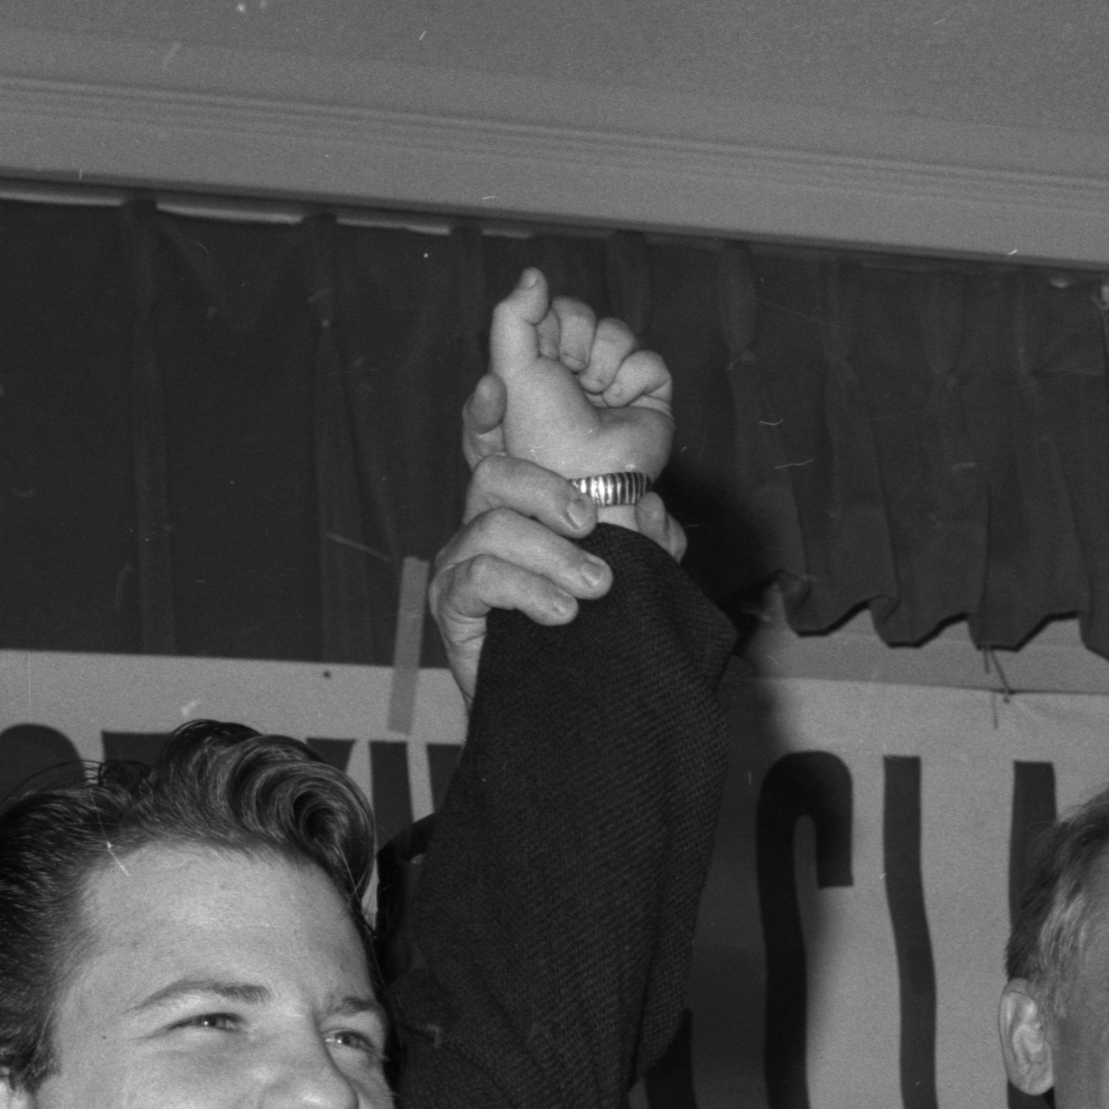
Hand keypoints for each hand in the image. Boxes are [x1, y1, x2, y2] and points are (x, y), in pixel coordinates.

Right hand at [434, 273, 684, 699]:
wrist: (562, 724)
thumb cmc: (593, 645)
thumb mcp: (633, 589)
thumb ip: (647, 547)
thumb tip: (656, 510)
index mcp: (522, 509)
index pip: (497, 446)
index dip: (485, 413)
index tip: (498, 384)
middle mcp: (485, 525)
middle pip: (495, 475)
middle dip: (548, 492)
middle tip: (592, 525)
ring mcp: (462, 565)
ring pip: (492, 525)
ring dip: (552, 553)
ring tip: (595, 588)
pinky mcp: (452, 606)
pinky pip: (480, 577)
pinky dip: (528, 590)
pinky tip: (562, 615)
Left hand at [467, 266, 673, 487]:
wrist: (584, 475)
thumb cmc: (540, 429)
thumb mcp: (509, 366)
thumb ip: (513, 314)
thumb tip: (535, 272)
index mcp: (548, 360)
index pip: (559, 308)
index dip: (554, 327)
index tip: (546, 360)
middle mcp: (583, 369)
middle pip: (590, 316)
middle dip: (578, 343)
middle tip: (572, 380)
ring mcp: (619, 382)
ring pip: (621, 333)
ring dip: (605, 364)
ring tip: (597, 399)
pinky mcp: (652, 397)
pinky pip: (651, 362)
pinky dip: (634, 382)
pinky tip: (621, 408)